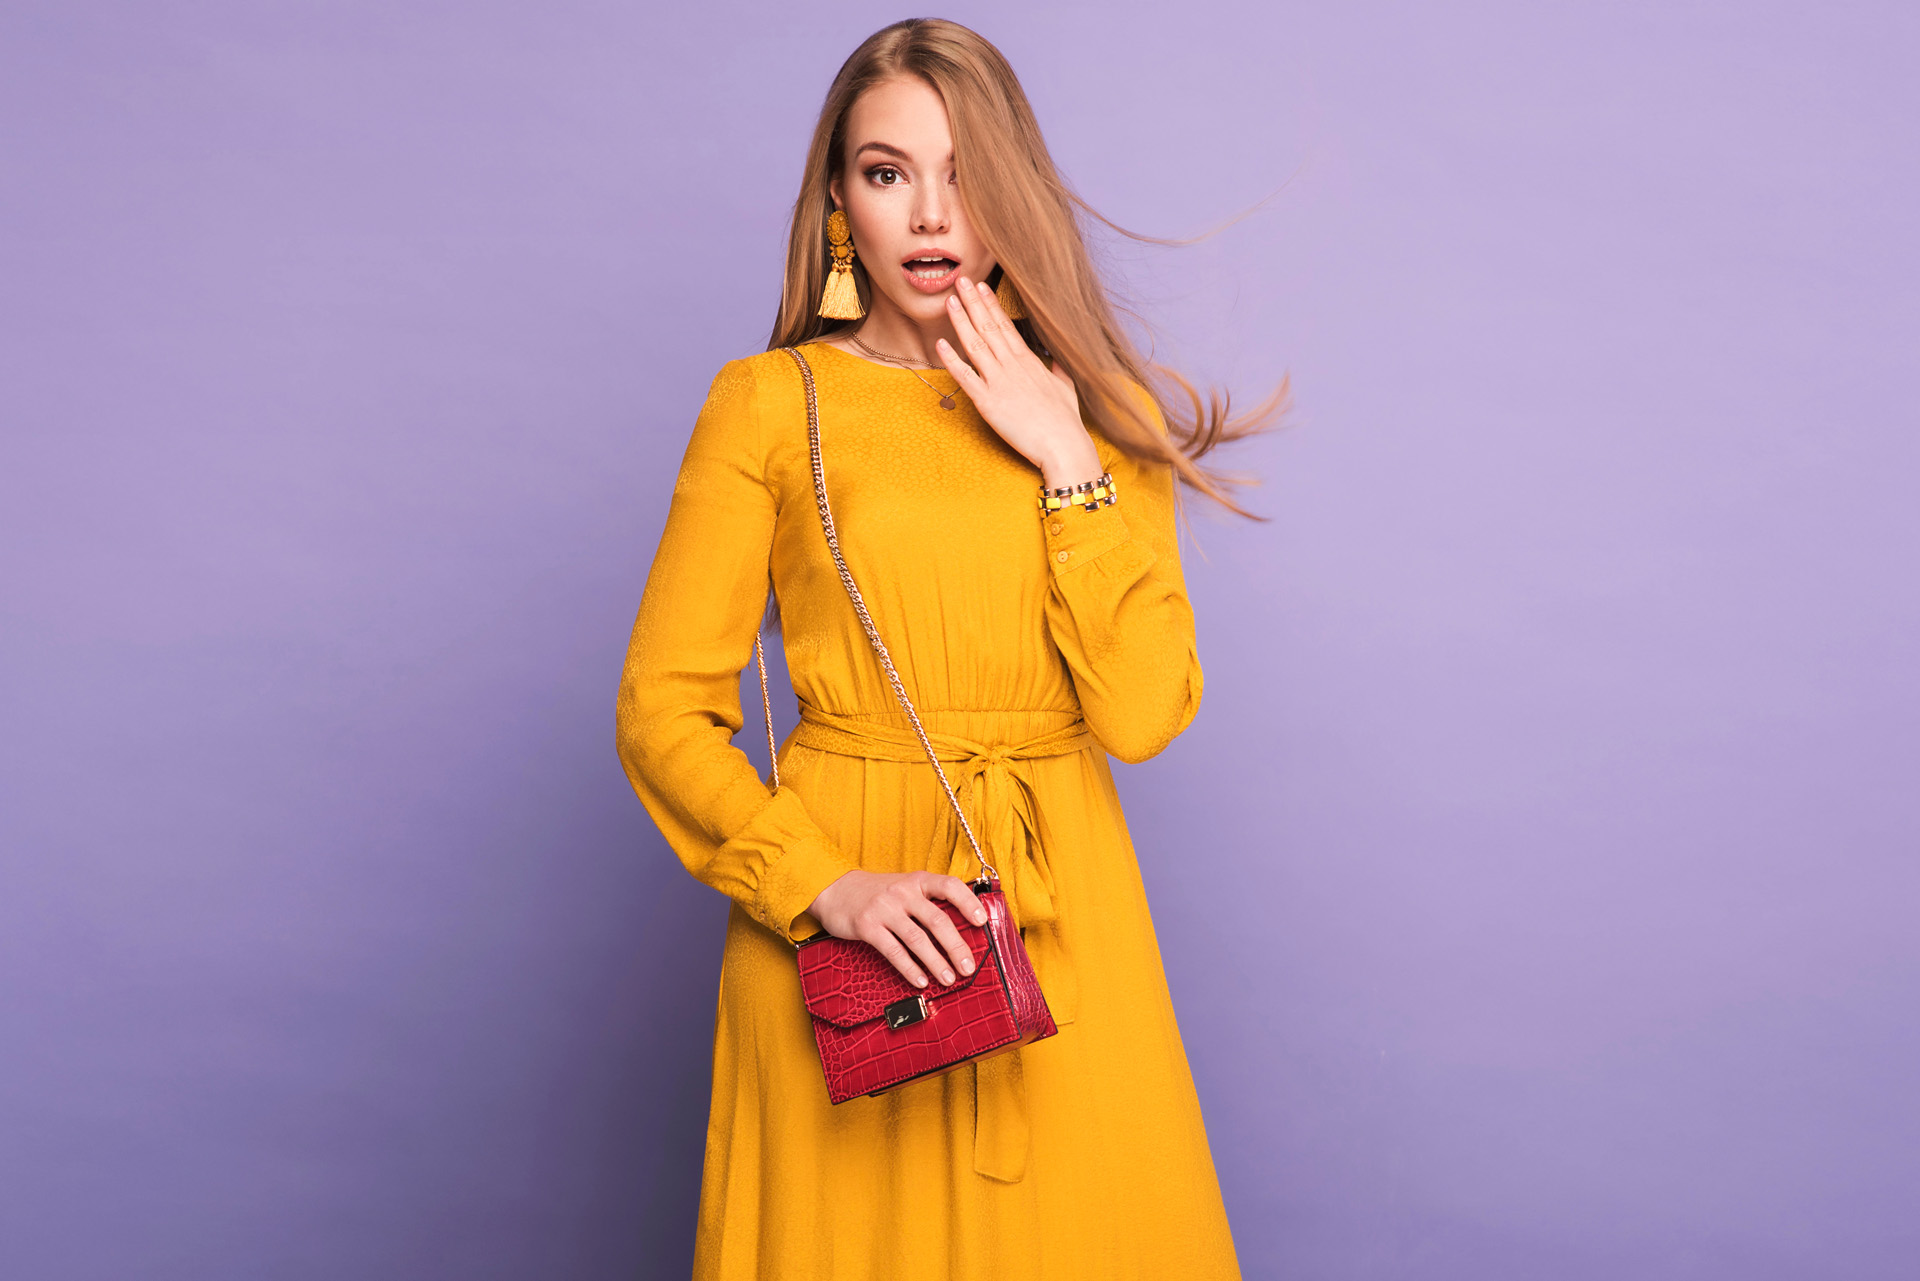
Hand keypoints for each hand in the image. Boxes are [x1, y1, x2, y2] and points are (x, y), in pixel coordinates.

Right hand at [807, 869, 989, 988]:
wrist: (835, 889)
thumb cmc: (878, 892)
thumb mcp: (904, 886)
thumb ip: (928, 901)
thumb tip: (960, 930)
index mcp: (917, 880)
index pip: (949, 886)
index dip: (968, 902)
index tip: (982, 921)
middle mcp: (903, 892)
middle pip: (937, 920)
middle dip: (956, 947)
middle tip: (969, 967)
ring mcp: (885, 909)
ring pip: (917, 939)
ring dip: (936, 962)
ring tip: (949, 979)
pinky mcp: (868, 926)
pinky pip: (894, 951)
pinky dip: (910, 968)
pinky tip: (920, 980)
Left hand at [935, 277, 1104, 489]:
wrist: (1063, 445)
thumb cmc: (1065, 420)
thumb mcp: (1066, 387)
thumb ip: (1056, 368)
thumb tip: (1056, 358)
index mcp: (1028, 361)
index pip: (1005, 325)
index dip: (991, 304)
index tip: (981, 286)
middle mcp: (1012, 366)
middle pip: (988, 327)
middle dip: (973, 302)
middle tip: (960, 280)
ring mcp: (999, 382)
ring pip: (975, 344)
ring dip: (961, 321)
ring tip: (949, 300)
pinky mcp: (988, 403)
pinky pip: (965, 377)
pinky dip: (951, 359)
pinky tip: (940, 343)